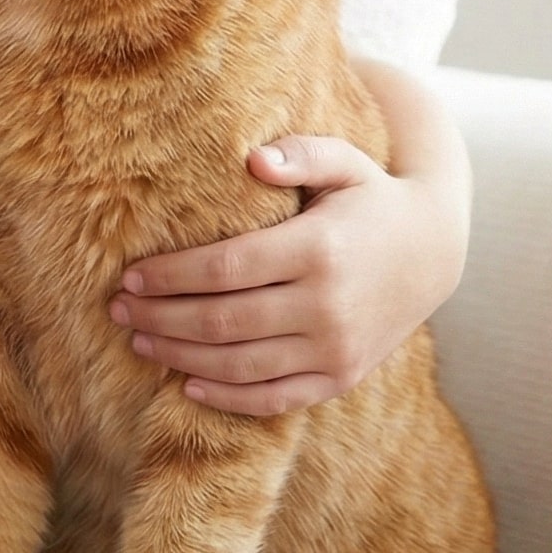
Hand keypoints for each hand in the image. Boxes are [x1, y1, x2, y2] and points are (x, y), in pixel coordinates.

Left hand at [109, 132, 468, 416]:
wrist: (434, 252)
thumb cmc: (371, 197)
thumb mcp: (345, 161)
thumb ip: (299, 153)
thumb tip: (252, 159)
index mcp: (318, 249)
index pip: (225, 268)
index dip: (171, 275)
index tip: (131, 274)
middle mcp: (327, 305)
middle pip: (223, 321)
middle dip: (161, 317)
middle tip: (118, 309)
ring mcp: (336, 349)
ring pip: (241, 365)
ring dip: (181, 357)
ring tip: (139, 341)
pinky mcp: (342, 377)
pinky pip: (275, 399)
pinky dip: (228, 398)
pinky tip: (187, 385)